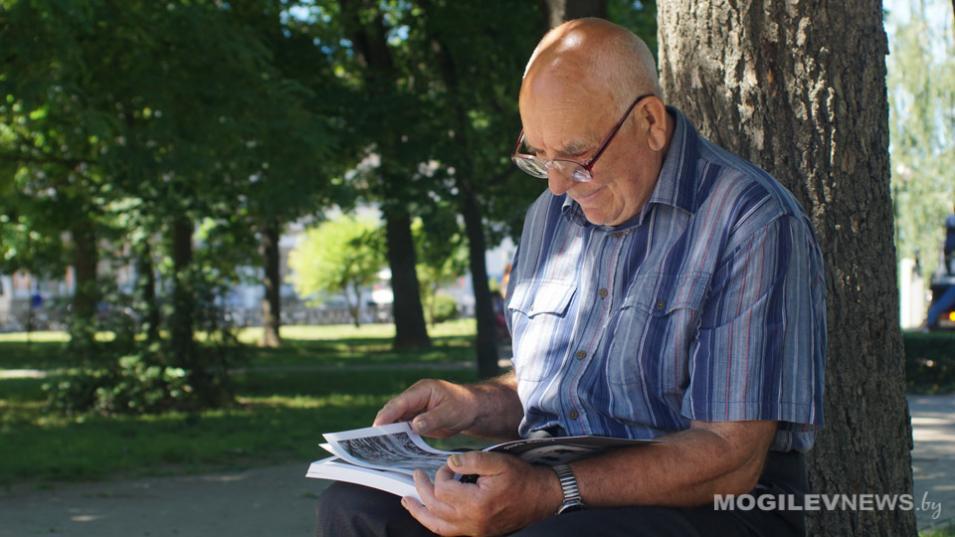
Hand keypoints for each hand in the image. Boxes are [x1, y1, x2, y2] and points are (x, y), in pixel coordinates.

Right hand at [373, 379, 479, 437]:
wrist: (473, 410)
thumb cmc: (464, 406)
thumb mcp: (450, 413)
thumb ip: (432, 418)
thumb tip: (414, 425)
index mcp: (422, 390)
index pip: (401, 402)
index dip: (388, 414)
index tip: (377, 426)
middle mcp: (415, 398)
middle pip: (394, 410)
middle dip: (382, 423)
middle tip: (371, 438)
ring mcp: (414, 409)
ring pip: (396, 419)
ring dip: (387, 431)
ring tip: (376, 445)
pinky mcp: (416, 420)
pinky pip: (403, 427)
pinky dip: (396, 435)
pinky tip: (390, 446)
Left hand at [402, 452, 561, 536]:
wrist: (542, 497)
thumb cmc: (521, 477)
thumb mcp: (498, 461)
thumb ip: (471, 460)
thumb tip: (449, 463)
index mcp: (476, 503)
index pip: (443, 490)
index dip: (441, 475)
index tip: (449, 466)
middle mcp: (472, 522)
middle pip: (435, 508)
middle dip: (422, 490)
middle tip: (416, 476)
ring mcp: (474, 531)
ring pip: (437, 526)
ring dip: (420, 513)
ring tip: (408, 501)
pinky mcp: (477, 533)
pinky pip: (449, 533)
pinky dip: (435, 523)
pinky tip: (428, 514)